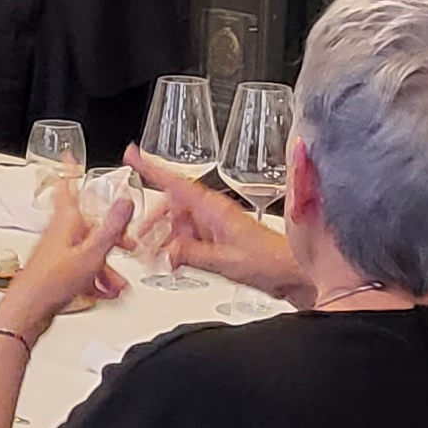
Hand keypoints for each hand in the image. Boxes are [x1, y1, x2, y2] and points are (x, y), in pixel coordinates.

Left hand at [0, 173, 133, 342]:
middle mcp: (60, 232)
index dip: (69, 169)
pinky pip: (81, 267)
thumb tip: (125, 202)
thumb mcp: (91, 254)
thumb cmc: (51, 282)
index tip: (70, 156)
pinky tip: (103, 292)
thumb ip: (111, 228)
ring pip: (87, 250)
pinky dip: (94, 277)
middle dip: (111, 237)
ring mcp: (57, 251)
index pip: (67, 186)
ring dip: (105, 265)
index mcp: (66, 221)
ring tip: (116, 282)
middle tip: (126, 244)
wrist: (27, 311)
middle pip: (90, 225)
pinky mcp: (56, 270)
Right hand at [126, 146, 302, 302]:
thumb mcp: (227, 261)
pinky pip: (189, 236)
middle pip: (171, 205)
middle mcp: (213, 213)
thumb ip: (193, 254)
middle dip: (153, 221)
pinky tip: (174, 262)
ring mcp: (215, 225)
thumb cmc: (271, 261)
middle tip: (138, 238)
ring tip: (154, 256)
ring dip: (164, 237)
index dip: (152, 167)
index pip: (176, 183)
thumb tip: (166, 250)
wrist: (294, 273)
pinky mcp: (219, 238)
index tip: (133, 154)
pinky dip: (178, 247)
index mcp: (214, 209)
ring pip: (178, 223)